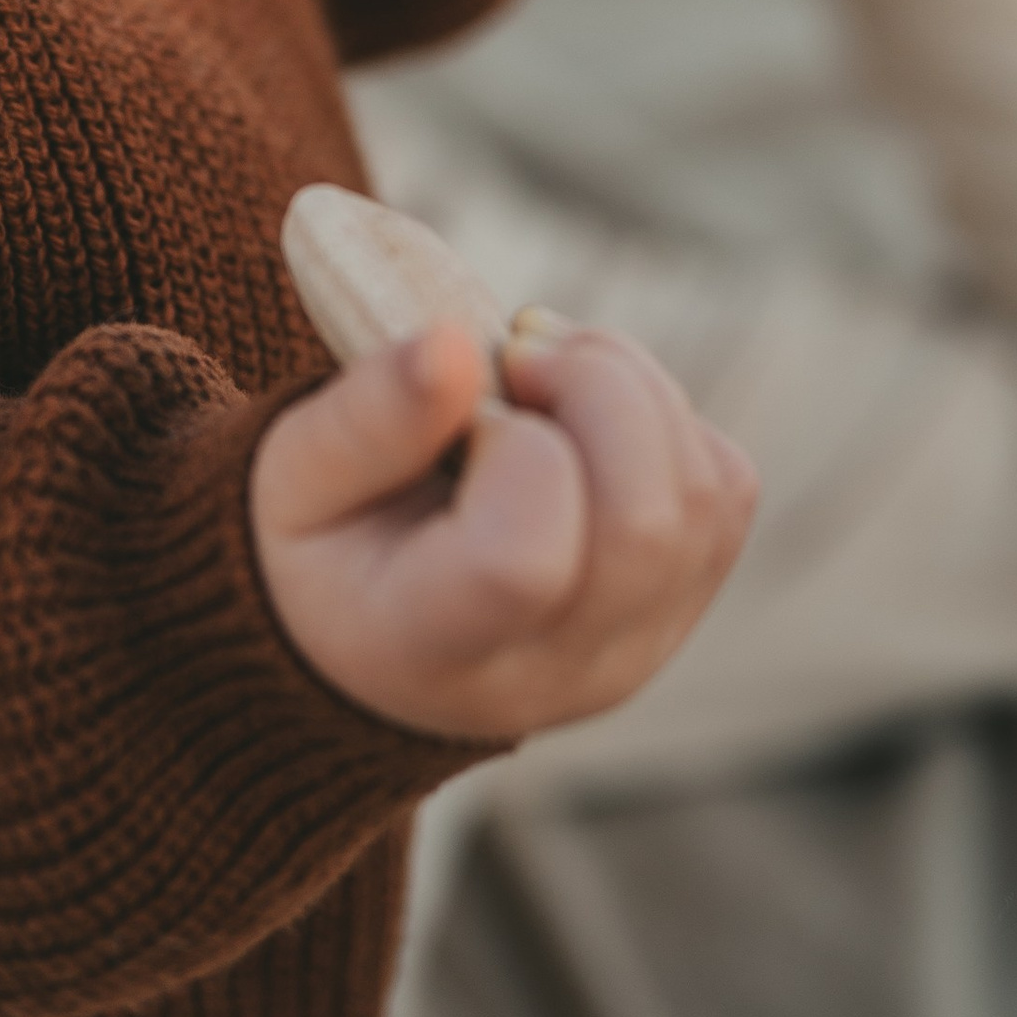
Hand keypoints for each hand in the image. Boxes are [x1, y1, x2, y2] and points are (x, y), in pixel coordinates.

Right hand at [251, 314, 755, 740]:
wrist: (365, 633)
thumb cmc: (322, 543)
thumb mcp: (290, 476)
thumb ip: (368, 414)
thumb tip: (455, 343)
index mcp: (433, 648)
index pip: (527, 561)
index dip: (511, 444)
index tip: (460, 393)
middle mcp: (556, 672)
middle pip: (648, 523)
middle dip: (597, 387)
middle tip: (518, 352)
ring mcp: (632, 650)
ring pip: (703, 494)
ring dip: (634, 387)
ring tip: (543, 369)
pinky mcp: (678, 611)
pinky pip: (725, 491)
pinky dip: (670, 421)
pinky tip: (582, 415)